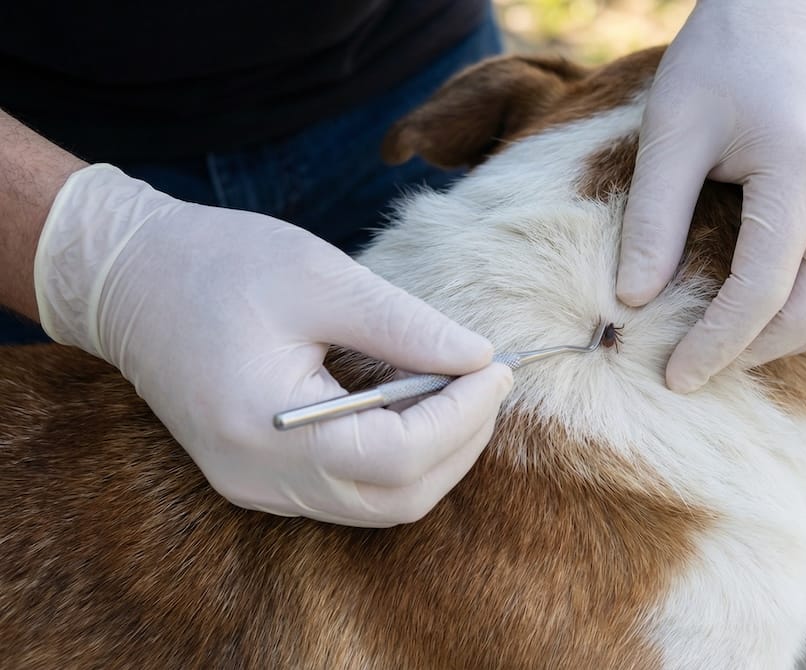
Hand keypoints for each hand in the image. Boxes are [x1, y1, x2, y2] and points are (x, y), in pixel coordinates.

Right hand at [35, 164, 512, 526]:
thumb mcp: (321, 278)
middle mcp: (259, 478)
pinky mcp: (260, 478)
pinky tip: (413, 408)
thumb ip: (406, 326)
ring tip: (459, 391)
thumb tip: (479, 357)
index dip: (463, 417)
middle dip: (459, 443)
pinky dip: (398, 459)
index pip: (397, 458)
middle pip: (395, 499)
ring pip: (377, 505)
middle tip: (487, 380)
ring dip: (434, 457)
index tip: (497, 368)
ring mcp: (256, 487)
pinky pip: (349, 491)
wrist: (127, 277)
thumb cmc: (218, 263)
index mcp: (266, 428)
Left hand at [617, 0, 805, 391]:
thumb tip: (633, 300)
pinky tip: (787, 312)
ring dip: (794, 337)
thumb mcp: (674, 129)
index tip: (677, 375)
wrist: (798, 1)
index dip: (717, 344)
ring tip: (737, 344)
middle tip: (699, 364)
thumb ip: (654, 219)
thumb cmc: (729, 52)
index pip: (762, 294)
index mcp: (800, 178)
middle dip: (753, 351)